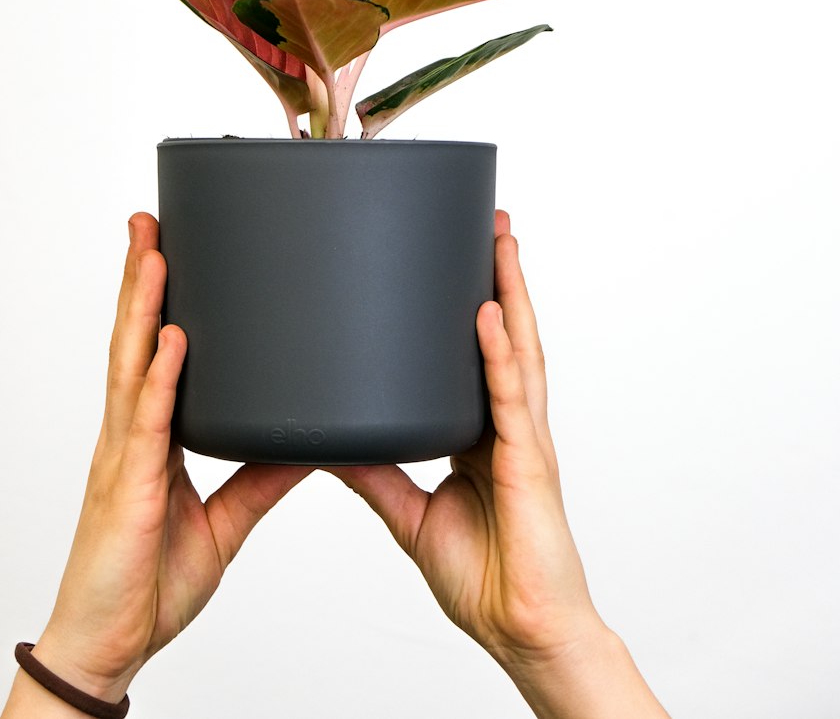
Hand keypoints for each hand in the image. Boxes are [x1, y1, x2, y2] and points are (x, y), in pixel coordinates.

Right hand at [7, 213, 312, 709]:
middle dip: (140, 277)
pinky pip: (150, 424)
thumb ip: (261, 479)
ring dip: (143, 304)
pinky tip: (175, 337)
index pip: (152, 351)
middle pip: (134, 340)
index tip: (167, 247)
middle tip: (149, 219)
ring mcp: (126, 457)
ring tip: (155, 249)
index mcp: (149, 436)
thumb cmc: (149, 581)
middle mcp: (131, 434)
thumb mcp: (224, 522)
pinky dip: (162, 377)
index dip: (155, 299)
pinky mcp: (133, 489)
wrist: (110, 644)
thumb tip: (309, 444)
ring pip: (133, 365)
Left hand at [329, 211, 668, 718]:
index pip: (480, 354)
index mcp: (485, 433)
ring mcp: (523, 440)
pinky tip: (487, 312)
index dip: (476, 304)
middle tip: (487, 221)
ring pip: (519, 351)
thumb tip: (328, 441)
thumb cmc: (487, 580)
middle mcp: (508, 425)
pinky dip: (499, 353)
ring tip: (497, 238)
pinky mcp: (527, 464)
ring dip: (510, 291)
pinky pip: (509, 399)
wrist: (522, 633)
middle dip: (500, 276)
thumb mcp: (412, 516)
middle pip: (507, 336)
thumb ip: (375, 475)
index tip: (459, 256)